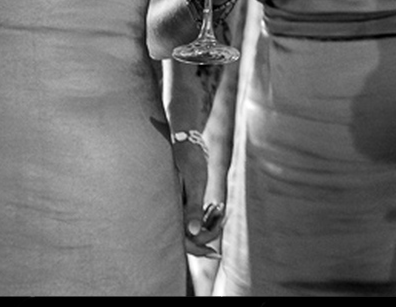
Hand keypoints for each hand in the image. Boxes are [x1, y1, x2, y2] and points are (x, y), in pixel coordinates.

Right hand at [171, 131, 223, 259]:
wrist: (186, 140)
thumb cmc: (190, 158)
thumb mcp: (195, 181)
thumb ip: (193, 206)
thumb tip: (193, 232)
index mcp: (171, 210)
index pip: (184, 241)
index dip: (200, 249)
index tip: (217, 254)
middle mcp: (172, 211)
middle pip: (190, 237)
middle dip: (209, 232)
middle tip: (223, 217)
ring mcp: (177, 206)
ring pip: (194, 227)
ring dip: (209, 223)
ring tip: (219, 208)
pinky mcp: (182, 200)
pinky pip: (195, 216)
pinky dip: (207, 215)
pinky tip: (216, 206)